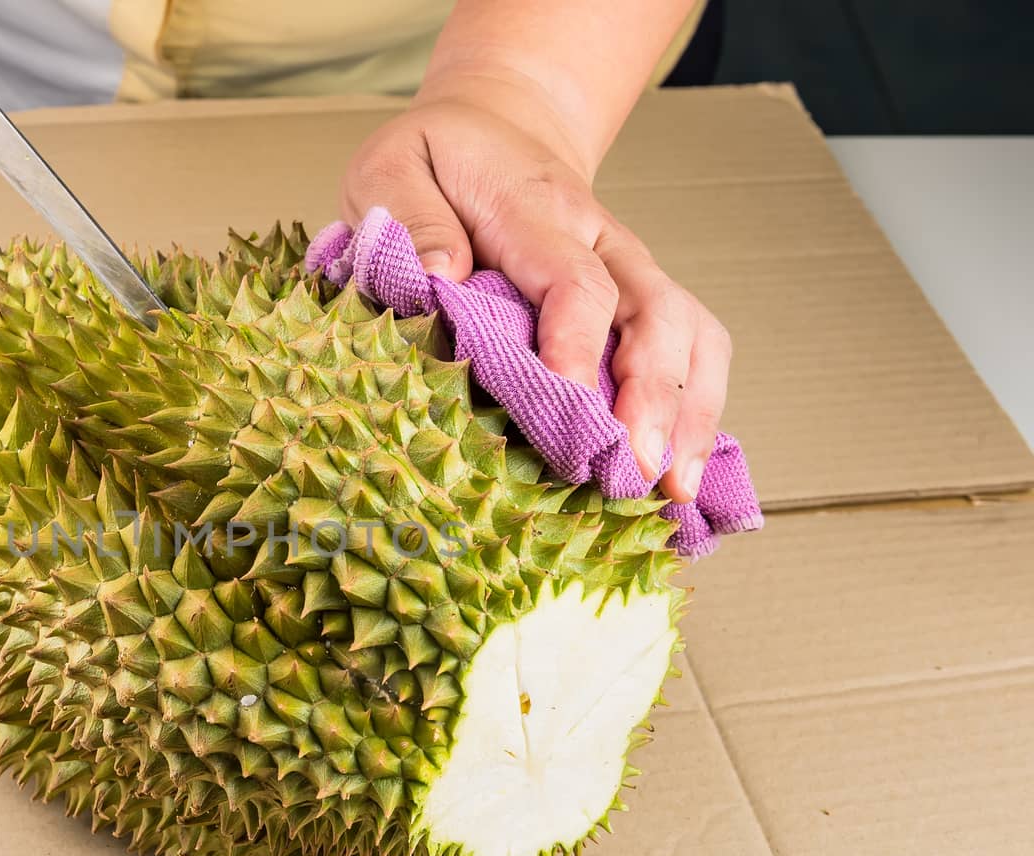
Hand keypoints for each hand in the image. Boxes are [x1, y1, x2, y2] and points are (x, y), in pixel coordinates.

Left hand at [340, 72, 730, 503]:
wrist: (495, 128)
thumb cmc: (437, 163)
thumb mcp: (393, 167)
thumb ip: (410, 217)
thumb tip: (441, 280)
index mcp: (536, 208)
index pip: (573, 281)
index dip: (577, 348)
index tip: (567, 410)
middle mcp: (602, 238)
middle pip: (654, 312)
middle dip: (653, 397)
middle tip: (636, 473)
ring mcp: (632, 269)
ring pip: (690, 332)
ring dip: (690, 412)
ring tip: (676, 491)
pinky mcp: (643, 298)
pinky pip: (694, 347)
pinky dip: (699, 410)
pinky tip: (684, 474)